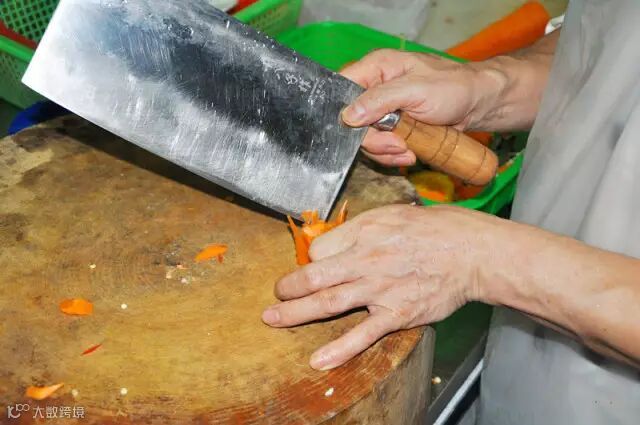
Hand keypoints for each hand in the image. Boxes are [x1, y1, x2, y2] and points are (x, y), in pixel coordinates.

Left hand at [262, 205, 511, 369]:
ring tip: (273, 320)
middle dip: (288, 287)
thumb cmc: (433, 229)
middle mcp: (366, 260)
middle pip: (314, 276)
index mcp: (364, 233)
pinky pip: (363, 335)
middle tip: (275, 295)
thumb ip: (360, 229)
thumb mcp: (391, 214)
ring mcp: (380, 289)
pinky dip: (339, 350)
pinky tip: (318, 361)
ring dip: (295, 313)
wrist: (470, 252)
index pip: (320, 249)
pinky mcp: (397, 313)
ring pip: (328, 303)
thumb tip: (332, 243)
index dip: (311, 260)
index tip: (313, 268)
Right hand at [340, 50, 503, 166]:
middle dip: (374, 140)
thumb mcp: (416, 89)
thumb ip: (381, 99)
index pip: (342, 87)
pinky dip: (393, 155)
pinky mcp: (392, 129)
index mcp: (376, 68)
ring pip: (365, 138)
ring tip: (409, 151)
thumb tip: (349, 116)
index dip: (344, 112)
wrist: (478, 105)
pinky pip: (380, 147)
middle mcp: (374, 88)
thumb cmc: (454, 87)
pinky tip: (410, 153)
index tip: (362, 129)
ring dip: (386, 151)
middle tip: (397, 144)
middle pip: (352, 122)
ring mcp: (383, 111)